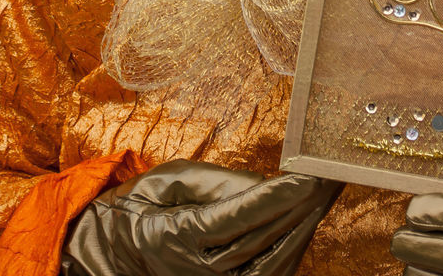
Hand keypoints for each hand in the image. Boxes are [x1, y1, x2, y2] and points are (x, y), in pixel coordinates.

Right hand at [60, 159, 340, 275]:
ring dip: (302, 232)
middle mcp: (197, 271)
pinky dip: (289, 253)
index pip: (237, 218)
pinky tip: (305, 226)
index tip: (308, 177)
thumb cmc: (140, 208)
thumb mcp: (168, 181)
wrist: (112, 254)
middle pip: (262, 241)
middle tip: (330, 179)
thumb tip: (263, 184)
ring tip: (325, 198)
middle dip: (301, 208)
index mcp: (177, 237)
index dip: (276, 197)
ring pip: (270, 266)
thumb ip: (215, 183)